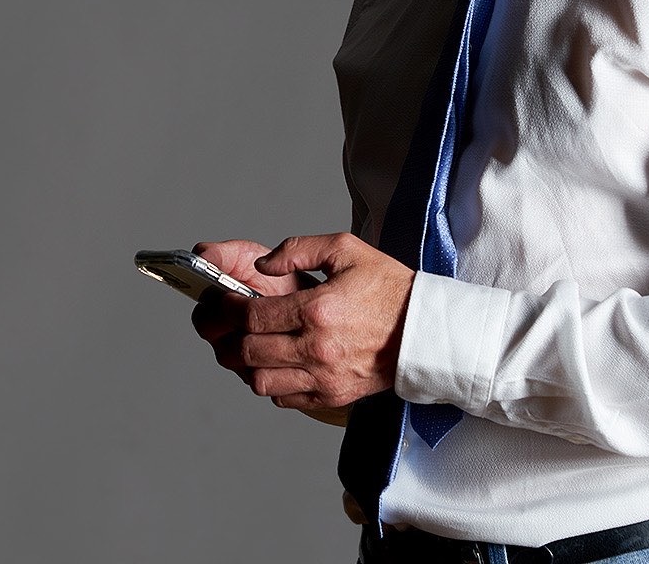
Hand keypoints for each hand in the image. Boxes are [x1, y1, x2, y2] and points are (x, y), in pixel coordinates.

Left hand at [193, 233, 414, 411]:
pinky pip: (284, 399)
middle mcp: (318, 348)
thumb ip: (298, 249)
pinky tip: (273, 363)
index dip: (227, 308)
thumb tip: (263, 265)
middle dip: (225, 337)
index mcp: (318, 310)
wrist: (426, 331)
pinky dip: (270, 384)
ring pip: (260, 382)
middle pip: (248, 352)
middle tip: (222, 325)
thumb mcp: (346, 249)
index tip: (222, 301)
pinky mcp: (332, 395)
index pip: (252, 316)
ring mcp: (324, 377)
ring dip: (245, 365)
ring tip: (246, 345)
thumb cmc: (389, 289)